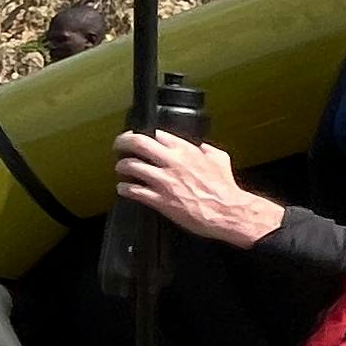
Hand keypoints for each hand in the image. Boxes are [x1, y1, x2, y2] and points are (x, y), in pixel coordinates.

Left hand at [113, 128, 283, 247]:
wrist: (227, 211)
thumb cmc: (225, 188)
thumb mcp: (220, 159)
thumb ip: (207, 150)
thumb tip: (201, 147)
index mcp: (185, 150)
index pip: (156, 134)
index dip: (144, 135)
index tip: (138, 139)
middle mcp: (172, 162)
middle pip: (137, 143)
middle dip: (122, 142)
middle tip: (118, 146)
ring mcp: (163, 181)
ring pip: (130, 166)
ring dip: (121, 167)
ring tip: (121, 169)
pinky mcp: (159, 200)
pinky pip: (133, 190)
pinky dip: (124, 188)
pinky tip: (123, 188)